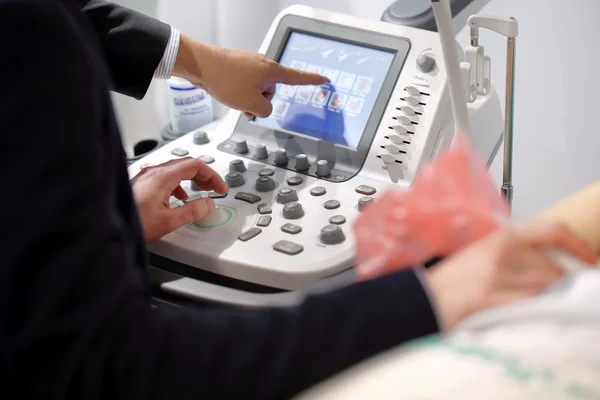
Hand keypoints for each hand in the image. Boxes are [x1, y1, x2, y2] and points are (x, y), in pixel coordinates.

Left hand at [131, 158, 227, 241]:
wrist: (106, 225)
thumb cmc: (133, 222)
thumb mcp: (169, 221)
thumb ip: (192, 211)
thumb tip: (208, 204)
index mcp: (163, 176)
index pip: (195, 165)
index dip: (212, 175)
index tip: (220, 187)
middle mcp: (153, 172)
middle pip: (186, 165)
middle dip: (204, 176)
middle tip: (214, 188)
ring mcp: (146, 176)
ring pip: (175, 170)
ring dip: (191, 179)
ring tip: (199, 192)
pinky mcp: (141, 183)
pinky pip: (165, 177)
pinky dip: (178, 184)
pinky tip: (179, 198)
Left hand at [173, 34, 327, 117]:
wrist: (200, 65)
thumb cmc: (225, 79)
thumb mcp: (251, 104)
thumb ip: (265, 110)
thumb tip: (262, 108)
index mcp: (271, 71)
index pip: (298, 77)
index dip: (312, 80)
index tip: (324, 79)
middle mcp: (262, 64)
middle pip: (271, 90)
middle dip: (260, 101)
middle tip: (245, 102)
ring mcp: (249, 64)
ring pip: (256, 89)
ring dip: (247, 98)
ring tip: (233, 96)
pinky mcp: (237, 66)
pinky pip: (244, 85)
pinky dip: (238, 92)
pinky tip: (227, 92)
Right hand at [424, 221, 597, 329]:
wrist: (428, 297)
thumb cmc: (451, 279)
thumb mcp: (482, 252)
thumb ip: (513, 252)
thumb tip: (545, 264)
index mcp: (501, 236)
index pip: (553, 229)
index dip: (578, 243)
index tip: (590, 258)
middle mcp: (505, 252)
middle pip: (554, 267)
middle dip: (555, 282)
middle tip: (541, 290)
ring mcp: (502, 275)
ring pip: (546, 287)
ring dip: (543, 296)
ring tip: (521, 299)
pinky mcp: (499, 297)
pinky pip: (532, 303)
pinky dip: (532, 307)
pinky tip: (516, 308)